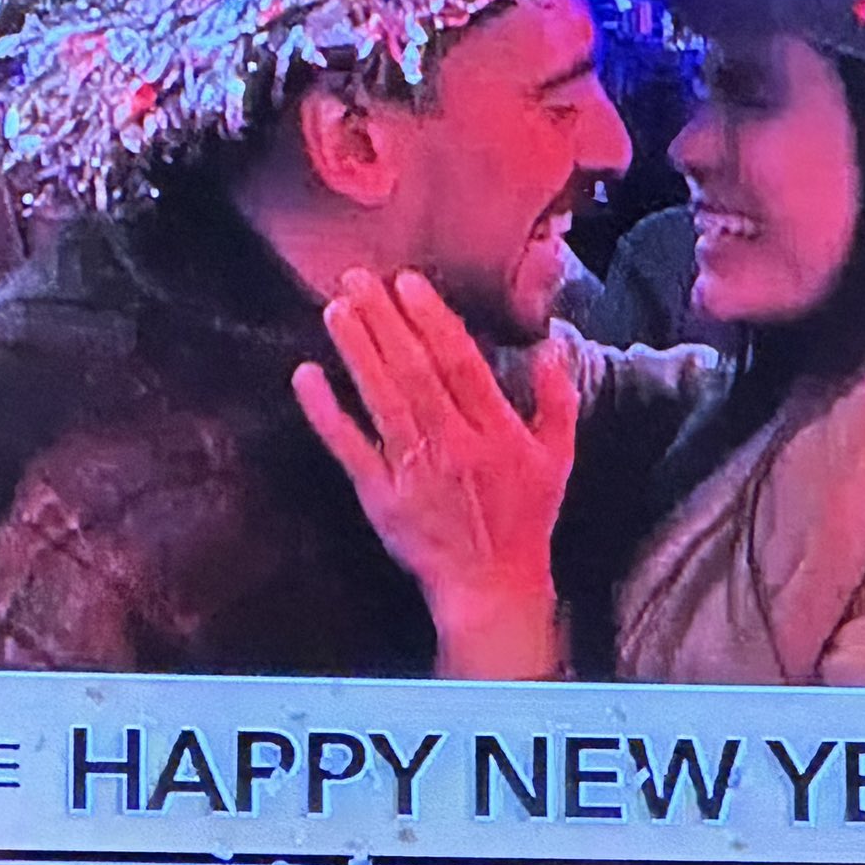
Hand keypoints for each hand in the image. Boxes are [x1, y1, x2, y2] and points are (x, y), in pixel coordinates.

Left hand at [292, 269, 577, 678]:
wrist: (492, 586)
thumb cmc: (526, 516)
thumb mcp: (558, 455)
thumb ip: (557, 397)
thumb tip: (553, 342)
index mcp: (496, 431)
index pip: (460, 363)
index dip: (432, 320)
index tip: (408, 283)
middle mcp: (453, 445)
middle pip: (414, 372)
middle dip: (385, 321)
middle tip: (357, 278)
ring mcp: (413, 471)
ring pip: (382, 400)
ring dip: (357, 352)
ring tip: (336, 309)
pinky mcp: (380, 496)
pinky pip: (349, 448)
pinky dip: (326, 412)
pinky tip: (307, 376)